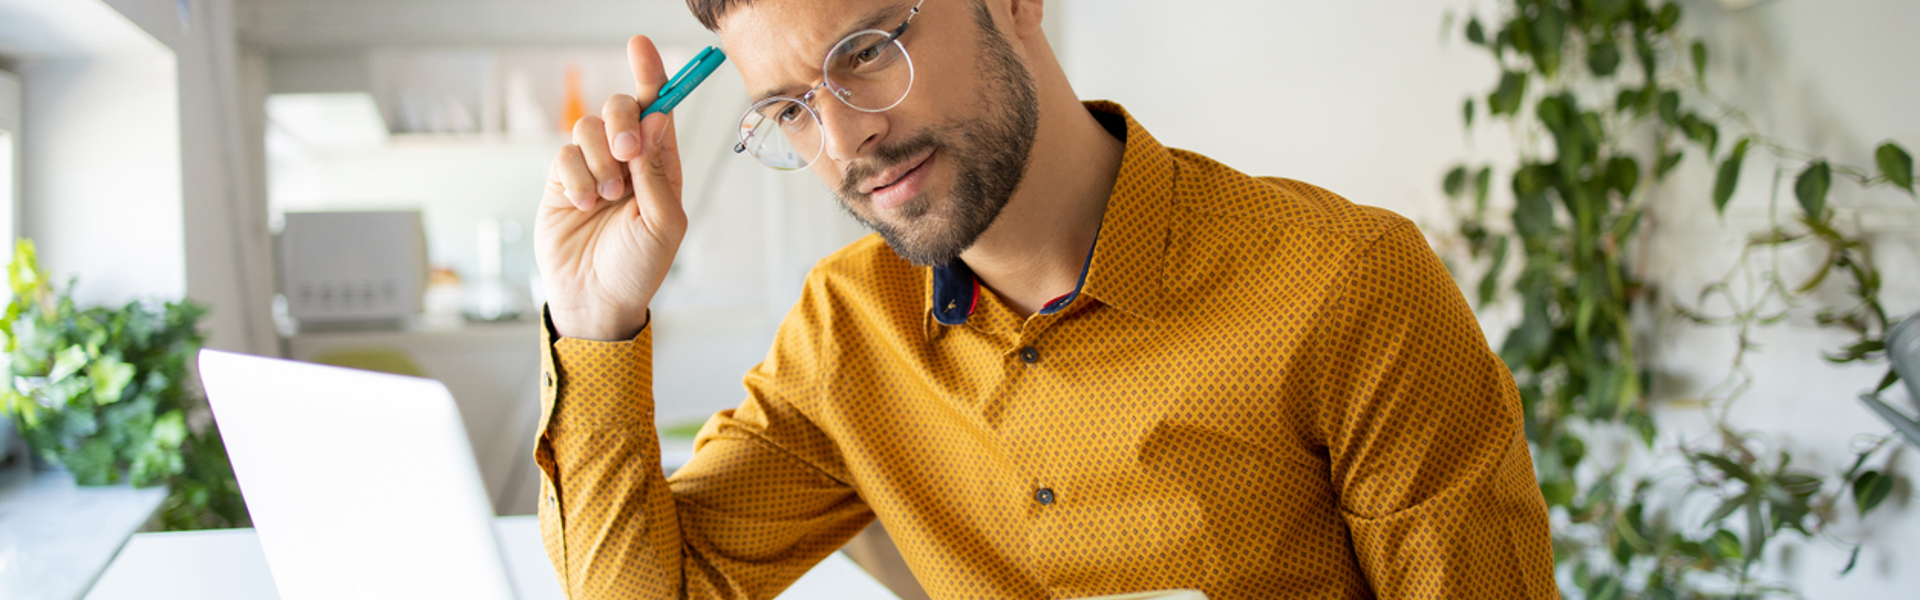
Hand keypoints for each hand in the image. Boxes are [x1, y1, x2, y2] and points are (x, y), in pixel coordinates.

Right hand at [535, 35, 684, 340]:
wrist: (596, 300)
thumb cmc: (638, 267)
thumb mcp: (662, 223)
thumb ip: (657, 171)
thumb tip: (656, 120)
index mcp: (662, 165)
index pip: (659, 110)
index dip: (652, 75)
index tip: (640, 46)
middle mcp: (629, 160)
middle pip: (622, 108)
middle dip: (622, 121)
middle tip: (626, 154)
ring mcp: (594, 168)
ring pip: (589, 128)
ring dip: (599, 160)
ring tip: (605, 197)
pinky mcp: (562, 181)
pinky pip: (564, 156)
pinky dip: (576, 178)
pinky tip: (584, 205)